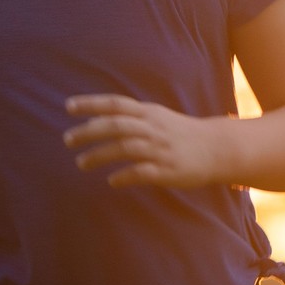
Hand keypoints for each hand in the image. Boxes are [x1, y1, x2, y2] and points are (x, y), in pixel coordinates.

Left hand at [63, 95, 236, 188]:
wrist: (217, 149)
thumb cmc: (181, 134)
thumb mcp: (156, 117)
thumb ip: (130, 118)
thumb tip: (95, 120)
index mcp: (148, 113)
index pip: (115, 104)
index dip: (91, 103)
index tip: (68, 107)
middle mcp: (152, 128)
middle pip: (116, 125)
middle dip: (89, 132)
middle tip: (67, 140)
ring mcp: (160, 149)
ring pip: (125, 148)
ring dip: (100, 155)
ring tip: (81, 164)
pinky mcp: (168, 170)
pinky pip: (142, 172)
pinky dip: (124, 176)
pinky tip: (111, 181)